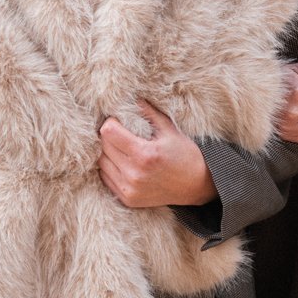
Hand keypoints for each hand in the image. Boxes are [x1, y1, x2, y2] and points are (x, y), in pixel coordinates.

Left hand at [98, 102, 214, 207]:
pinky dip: (110, 168)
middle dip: (109, 136)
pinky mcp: (128, 199)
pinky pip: (105, 178)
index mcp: (145, 154)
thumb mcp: (169, 129)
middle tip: (121, 132)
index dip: (111, 122)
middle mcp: (134, 174)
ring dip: (108, 153)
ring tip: (122, 148)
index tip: (119, 121)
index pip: (108, 132)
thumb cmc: (184, 154)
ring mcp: (130, 189)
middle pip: (103, 147)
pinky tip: (123, 163)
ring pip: (101, 163)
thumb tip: (131, 98)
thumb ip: (148, 113)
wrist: (196, 186)